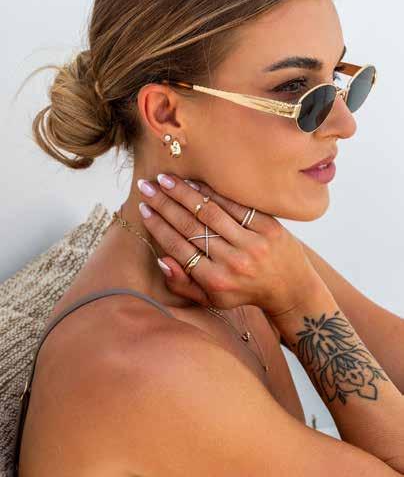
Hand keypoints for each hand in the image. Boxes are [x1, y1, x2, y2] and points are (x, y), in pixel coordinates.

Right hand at [137, 173, 323, 315]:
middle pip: (190, 226)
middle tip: (146, 187)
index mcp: (216, 281)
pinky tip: (195, 183)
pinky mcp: (269, 227)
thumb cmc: (244, 292)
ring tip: (165, 179)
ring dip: (183, 193)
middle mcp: (233, 262)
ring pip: (210, 212)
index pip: (178, 247)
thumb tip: (161, 259)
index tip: (143, 209)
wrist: (291, 288)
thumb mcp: (212, 300)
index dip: (158, 226)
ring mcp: (252, 243)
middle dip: (164, 204)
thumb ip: (183, 284)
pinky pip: (235, 205)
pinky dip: (213, 193)